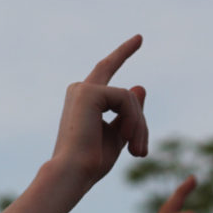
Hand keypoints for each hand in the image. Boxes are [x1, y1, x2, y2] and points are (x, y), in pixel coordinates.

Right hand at [51, 35, 148, 188]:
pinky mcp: (89, 92)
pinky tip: (128, 140)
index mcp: (83, 100)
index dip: (122, 54)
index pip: (105, 71)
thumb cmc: (90, 162)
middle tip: (140, 63)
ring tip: (136, 152)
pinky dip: (134, 122)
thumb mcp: (118, 135)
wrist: (72, 173)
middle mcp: (79, 90)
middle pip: (122, 87)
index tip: (138, 39)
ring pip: (130, 97)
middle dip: (127, 64)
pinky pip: (127, 100)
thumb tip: (140, 85)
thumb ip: (129, 113)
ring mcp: (83, 89)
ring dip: (140, 127)